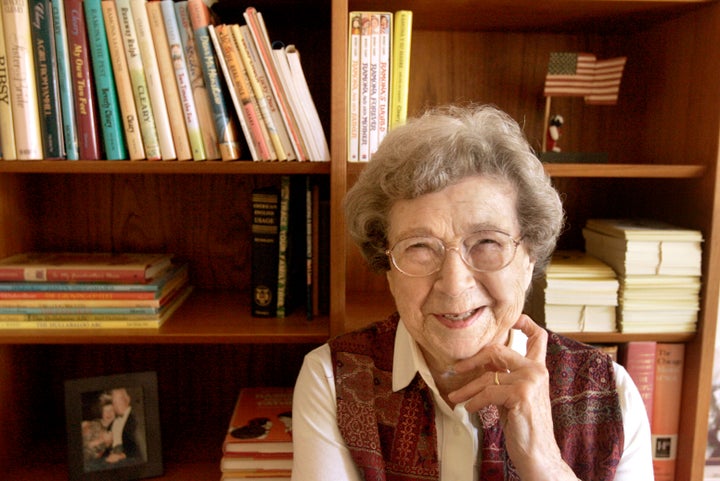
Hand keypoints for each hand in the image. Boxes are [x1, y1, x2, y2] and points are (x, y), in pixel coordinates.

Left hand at [447, 315, 578, 480]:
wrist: (538, 453)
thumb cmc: (525, 425)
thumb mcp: (515, 394)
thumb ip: (506, 375)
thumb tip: (480, 361)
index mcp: (538, 368)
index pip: (537, 336)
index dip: (524, 322)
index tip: (510, 319)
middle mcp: (537, 370)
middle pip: (498, 350)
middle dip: (472, 359)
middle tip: (455, 369)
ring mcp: (531, 380)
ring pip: (487, 376)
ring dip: (466, 388)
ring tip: (456, 397)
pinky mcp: (521, 393)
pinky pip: (488, 392)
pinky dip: (474, 401)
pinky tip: (468, 409)